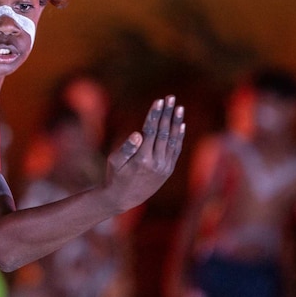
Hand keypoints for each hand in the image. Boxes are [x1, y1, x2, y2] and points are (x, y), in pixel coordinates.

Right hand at [103, 96, 184, 211]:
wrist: (123, 199)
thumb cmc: (114, 176)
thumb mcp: (114, 162)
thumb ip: (126, 147)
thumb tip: (138, 133)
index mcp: (142, 158)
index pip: (151, 130)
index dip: (155, 114)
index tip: (159, 100)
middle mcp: (157, 162)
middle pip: (164, 132)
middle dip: (167, 113)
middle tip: (171, 98)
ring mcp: (165, 167)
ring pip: (173, 140)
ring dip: (176, 122)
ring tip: (179, 108)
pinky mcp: (168, 170)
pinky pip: (176, 150)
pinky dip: (179, 137)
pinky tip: (181, 125)